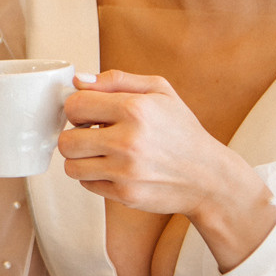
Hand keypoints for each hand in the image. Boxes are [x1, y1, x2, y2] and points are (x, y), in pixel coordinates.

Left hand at [58, 71, 274, 270]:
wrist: (208, 176)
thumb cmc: (182, 131)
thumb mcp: (159, 91)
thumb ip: (117, 80)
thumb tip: (79, 80)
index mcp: (135, 109)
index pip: (75, 105)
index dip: (77, 108)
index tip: (88, 113)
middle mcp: (128, 142)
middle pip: (67, 140)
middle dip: (75, 136)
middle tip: (92, 135)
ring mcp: (125, 172)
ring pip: (71, 166)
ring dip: (81, 159)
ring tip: (101, 153)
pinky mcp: (125, 195)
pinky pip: (87, 184)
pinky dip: (94, 177)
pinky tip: (114, 169)